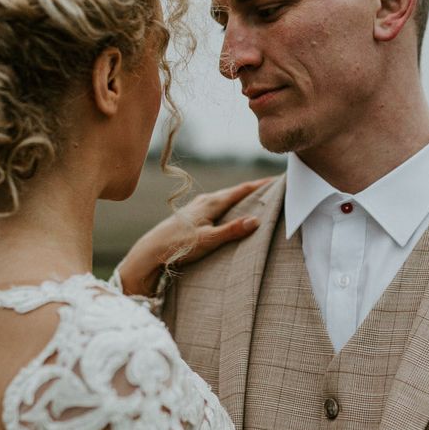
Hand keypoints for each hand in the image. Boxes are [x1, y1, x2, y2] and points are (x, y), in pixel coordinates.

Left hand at [117, 178, 272, 295]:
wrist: (151, 250)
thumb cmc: (178, 245)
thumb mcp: (208, 240)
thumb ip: (232, 230)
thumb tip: (256, 220)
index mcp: (211, 202)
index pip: (241, 190)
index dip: (259, 185)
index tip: (276, 179)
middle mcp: (205, 201)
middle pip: (234, 192)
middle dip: (253, 189)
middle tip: (272, 187)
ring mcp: (198, 207)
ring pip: (225, 198)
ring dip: (241, 197)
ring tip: (256, 198)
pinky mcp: (193, 215)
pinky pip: (218, 205)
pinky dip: (230, 205)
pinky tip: (231, 212)